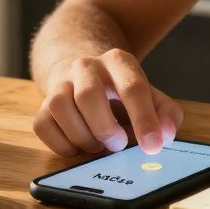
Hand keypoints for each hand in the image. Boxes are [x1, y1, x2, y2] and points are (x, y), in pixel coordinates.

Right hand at [33, 49, 183, 157]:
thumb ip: (166, 114)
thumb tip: (166, 135)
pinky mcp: (43, 104)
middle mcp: (86, 66)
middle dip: (105, 128)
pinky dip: (61, 144)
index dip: (144, 120)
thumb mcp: (151, 97)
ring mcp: (61, 83)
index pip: (132, 88)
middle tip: (118, 145)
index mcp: (118, 62)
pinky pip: (42, 125)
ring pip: (60, 107)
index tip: (153, 146)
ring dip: (82, 136)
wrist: (86, 77)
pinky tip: (78, 146)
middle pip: (88, 95)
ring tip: (98, 145)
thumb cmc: (123, 93)